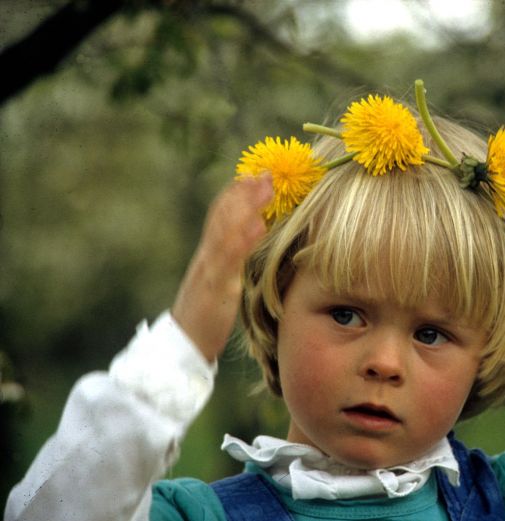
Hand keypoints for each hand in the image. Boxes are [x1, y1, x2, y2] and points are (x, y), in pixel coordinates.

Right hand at [172, 175, 272, 360]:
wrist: (181, 347)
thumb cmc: (205, 317)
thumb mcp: (220, 285)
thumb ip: (231, 263)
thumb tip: (251, 243)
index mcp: (209, 256)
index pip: (220, 216)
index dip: (236, 194)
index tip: (255, 174)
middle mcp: (207, 257)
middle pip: (222, 215)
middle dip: (244, 192)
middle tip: (265, 171)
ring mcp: (210, 270)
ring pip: (225, 230)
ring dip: (246, 206)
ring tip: (264, 186)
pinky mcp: (216, 289)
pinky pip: (229, 260)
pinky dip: (243, 240)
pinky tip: (258, 226)